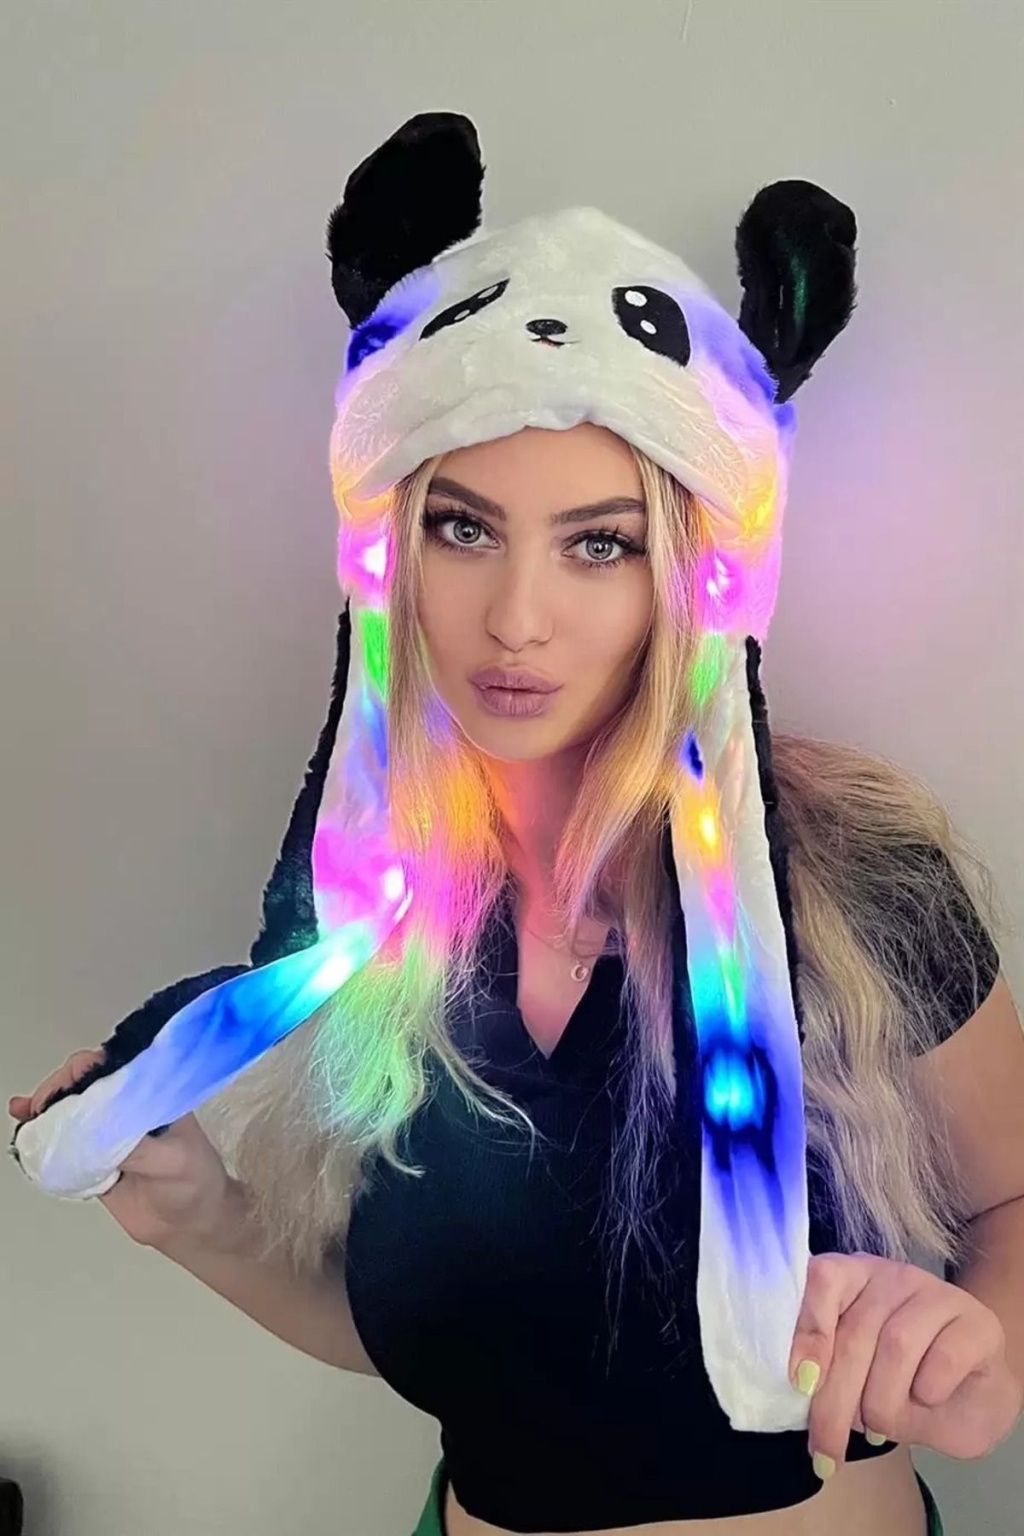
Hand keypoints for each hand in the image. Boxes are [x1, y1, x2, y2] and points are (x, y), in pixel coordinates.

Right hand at [10, 1055, 237, 1251]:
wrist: (189, 1225)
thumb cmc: (194, 1183)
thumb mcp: (173, 1161)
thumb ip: (137, 1147)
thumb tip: (96, 1134)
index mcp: (151, 1095)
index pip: (112, 1069)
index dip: (82, 1072)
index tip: (63, 1090)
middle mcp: (126, 1107)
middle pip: (83, 1085)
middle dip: (56, 1091)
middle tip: (39, 1108)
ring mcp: (107, 1133)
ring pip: (69, 1112)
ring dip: (44, 1110)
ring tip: (24, 1115)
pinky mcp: (92, 1159)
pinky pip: (64, 1144)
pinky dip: (44, 1138)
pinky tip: (24, 1134)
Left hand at [790, 1253, 1023, 1479]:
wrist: (972, 1402)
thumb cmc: (903, 1387)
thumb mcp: (855, 1380)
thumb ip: (829, 1369)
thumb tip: (802, 1384)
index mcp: (855, 1277)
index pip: (825, 1278)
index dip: (810, 1329)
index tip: (801, 1383)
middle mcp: (893, 1277)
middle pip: (857, 1331)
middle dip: (837, 1399)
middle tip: (828, 1449)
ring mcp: (939, 1295)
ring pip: (897, 1344)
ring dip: (882, 1401)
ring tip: (880, 1428)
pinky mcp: (978, 1324)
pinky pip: (943, 1359)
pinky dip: (927, 1392)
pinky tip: (927, 1400)